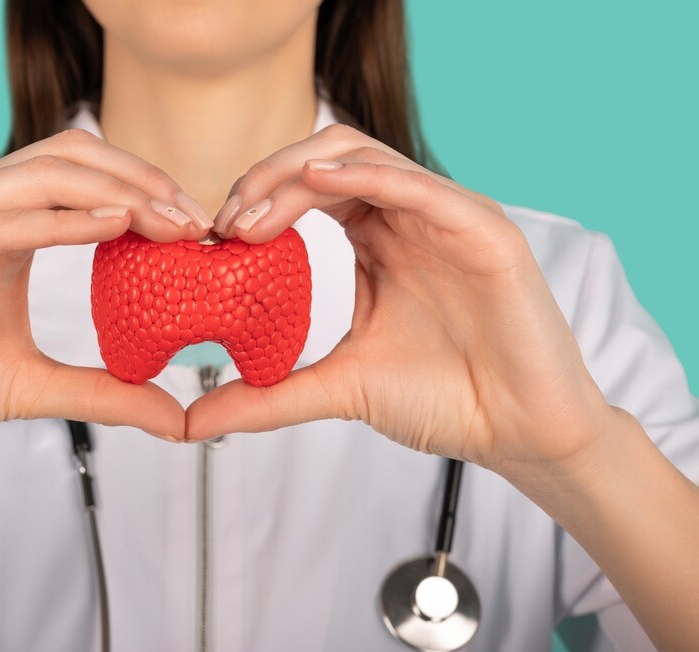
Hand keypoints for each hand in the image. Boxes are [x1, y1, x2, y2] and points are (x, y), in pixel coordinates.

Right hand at [0, 129, 207, 465]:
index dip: (147, 189)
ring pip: (39, 176)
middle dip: (142, 180)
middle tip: (196, 221)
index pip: (86, 177)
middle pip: (71, 158)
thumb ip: (105, 393)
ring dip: (113, 190)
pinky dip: (56, 220)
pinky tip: (110, 226)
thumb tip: (177, 416)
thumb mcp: (33, 387)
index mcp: (3, 225)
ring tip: (168, 220)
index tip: (200, 228)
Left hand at [186, 125, 615, 478]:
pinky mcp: (482, 229)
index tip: (212, 236)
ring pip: (364, 156)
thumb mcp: (337, 389)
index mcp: (378, 241)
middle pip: (326, 159)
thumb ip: (267, 396)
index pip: (307, 191)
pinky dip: (364, 175)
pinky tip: (316, 185)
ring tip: (253, 211)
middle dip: (266, 178)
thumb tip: (195, 421)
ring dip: (298, 173)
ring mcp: (445, 218)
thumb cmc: (444, 399)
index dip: (256, 200)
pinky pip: (418, 184)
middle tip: (224, 221)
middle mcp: (408, 218)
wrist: (518, 433)